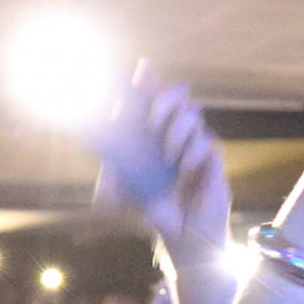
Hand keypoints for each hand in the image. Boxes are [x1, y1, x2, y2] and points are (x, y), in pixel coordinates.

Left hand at [92, 68, 231, 261]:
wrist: (179, 233)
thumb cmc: (152, 206)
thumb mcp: (122, 186)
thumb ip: (110, 162)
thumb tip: (91, 141)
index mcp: (154, 133)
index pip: (152, 97)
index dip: (147, 81)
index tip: (142, 69)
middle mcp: (176, 132)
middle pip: (179, 95)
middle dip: (164, 99)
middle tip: (152, 117)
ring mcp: (196, 144)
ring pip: (193, 115)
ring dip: (177, 132)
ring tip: (169, 158)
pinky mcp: (213, 160)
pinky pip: (208, 142)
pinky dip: (194, 153)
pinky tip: (186, 169)